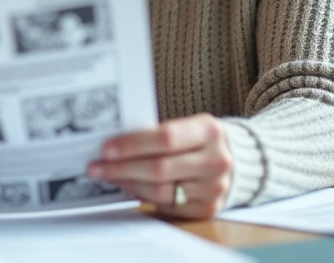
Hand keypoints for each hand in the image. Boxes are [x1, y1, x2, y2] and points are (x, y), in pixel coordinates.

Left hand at [87, 113, 232, 219]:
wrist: (236, 159)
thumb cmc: (200, 139)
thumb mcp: (188, 126)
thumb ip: (158, 133)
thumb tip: (116, 145)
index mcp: (209, 131)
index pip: (166, 138)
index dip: (133, 144)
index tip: (107, 149)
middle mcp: (216, 161)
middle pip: (160, 168)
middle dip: (122, 168)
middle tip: (97, 166)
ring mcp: (214, 188)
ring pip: (161, 191)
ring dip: (129, 184)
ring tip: (109, 176)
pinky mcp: (207, 208)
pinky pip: (167, 206)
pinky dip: (144, 197)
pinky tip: (129, 187)